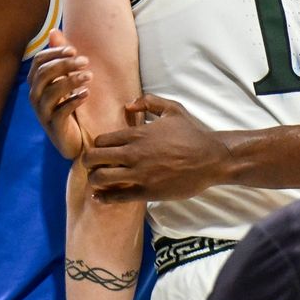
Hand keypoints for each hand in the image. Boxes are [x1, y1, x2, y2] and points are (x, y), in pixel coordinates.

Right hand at [28, 29, 91, 158]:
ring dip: (71, 81)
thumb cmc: (69, 105)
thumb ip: (60, 57)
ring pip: (50, 93)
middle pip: (43, 75)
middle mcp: (36, 97)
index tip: (73, 50)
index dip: (54, 53)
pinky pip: (60, 112)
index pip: (38, 62)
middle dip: (64, 65)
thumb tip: (54, 30)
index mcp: (37, 84)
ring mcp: (43, 114)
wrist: (76, 139)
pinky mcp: (54, 128)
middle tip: (85, 61)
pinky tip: (86, 94)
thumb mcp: (66, 79)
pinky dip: (73, 101)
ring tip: (89, 76)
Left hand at [83, 94, 230, 203]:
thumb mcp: (172, 109)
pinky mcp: (147, 192)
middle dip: (88, 162)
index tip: (100, 152)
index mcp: (137, 134)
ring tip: (98, 181)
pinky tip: (100, 196)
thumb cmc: (192, 133)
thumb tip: (128, 106)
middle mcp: (134, 153)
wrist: (211, 158)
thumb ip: (148, 102)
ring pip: (100, 178)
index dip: (96, 147)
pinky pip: (116, 197)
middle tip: (94, 166)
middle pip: (94, 158)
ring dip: (94, 180)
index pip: (101, 141)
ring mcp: (139, 174)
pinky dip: (103, 197)